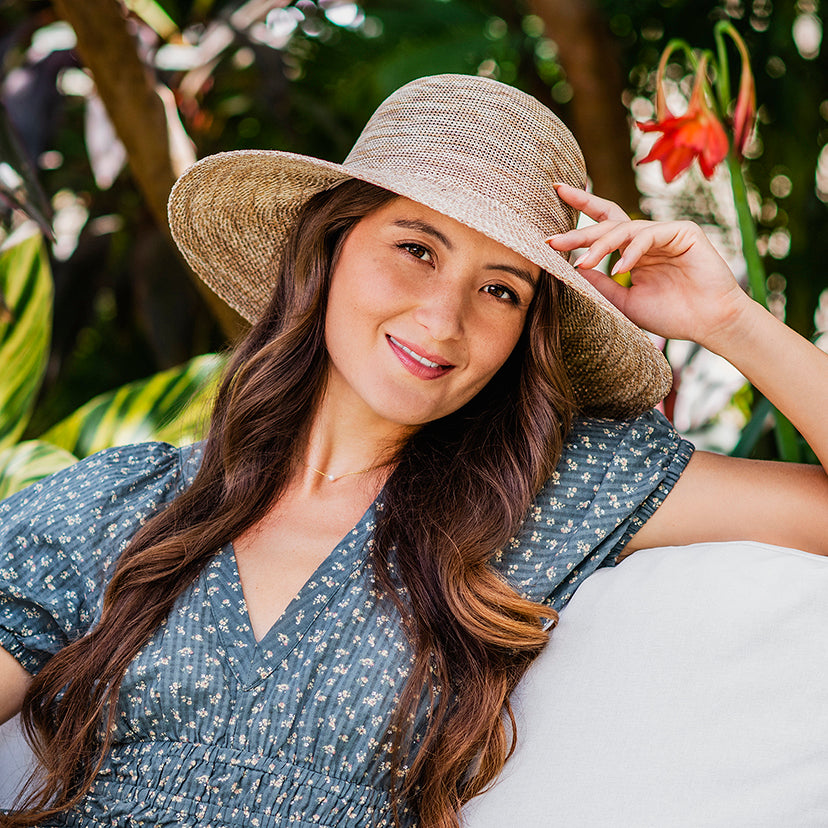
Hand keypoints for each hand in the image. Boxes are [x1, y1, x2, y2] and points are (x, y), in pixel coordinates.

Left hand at [547, 184, 751, 347]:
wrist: (708, 323)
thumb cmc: (671, 315)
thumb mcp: (624, 301)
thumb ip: (600, 285)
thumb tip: (570, 269)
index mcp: (633, 251)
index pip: (603, 224)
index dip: (581, 206)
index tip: (556, 193)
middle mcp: (646, 238)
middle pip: (607, 223)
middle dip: (579, 232)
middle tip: (554, 240)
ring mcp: (665, 232)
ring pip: (624, 230)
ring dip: (600, 247)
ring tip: (583, 263)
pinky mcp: (683, 231)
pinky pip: (649, 236)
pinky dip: (632, 251)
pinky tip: (621, 268)